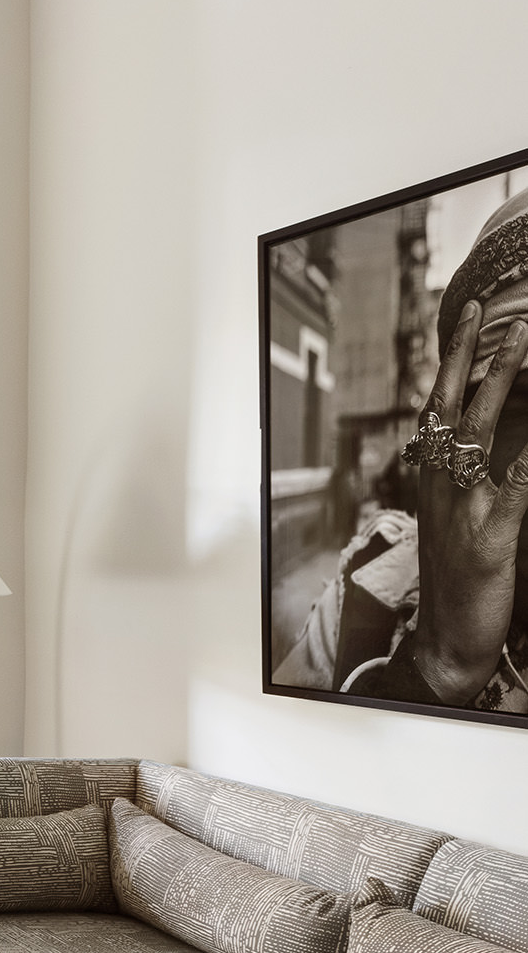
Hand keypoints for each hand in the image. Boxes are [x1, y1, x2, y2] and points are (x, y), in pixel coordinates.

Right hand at [406, 301, 527, 703]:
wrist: (449, 644)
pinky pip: (517, 486)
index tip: (467, 317)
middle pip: (451, 405)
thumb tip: (487, 444)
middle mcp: (440, 486)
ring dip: (501, 381)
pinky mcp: (491, 538)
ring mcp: (463, 509)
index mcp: (433, 481)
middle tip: (488, 308)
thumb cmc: (460, 585)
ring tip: (525, 340)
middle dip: (470, 353)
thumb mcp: (461, 527)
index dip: (452, 360)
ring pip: (478, 430)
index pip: (438, 407)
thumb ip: (474, 483)